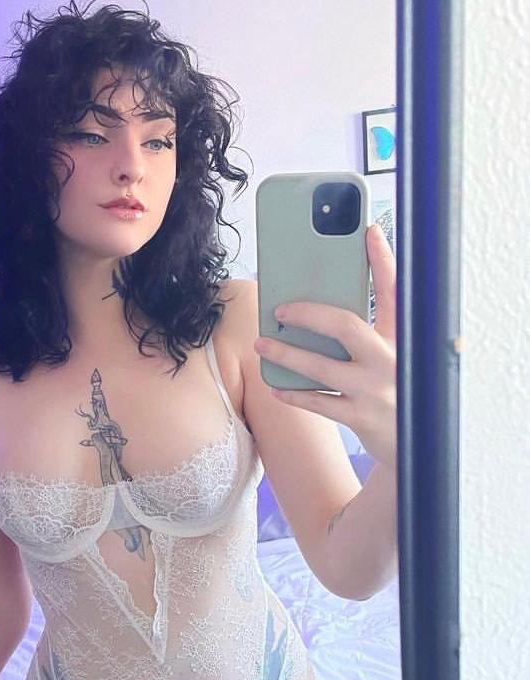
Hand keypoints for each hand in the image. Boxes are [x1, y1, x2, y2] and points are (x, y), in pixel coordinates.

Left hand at [253, 223, 396, 470]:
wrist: (418, 447)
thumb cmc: (398, 395)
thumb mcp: (396, 361)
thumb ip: (372, 338)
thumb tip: (322, 316)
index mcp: (403, 340)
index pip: (395, 292)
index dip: (382, 260)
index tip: (368, 231)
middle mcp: (391, 361)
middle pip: (345, 325)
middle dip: (308, 313)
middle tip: (280, 309)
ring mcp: (375, 390)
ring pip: (322, 366)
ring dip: (287, 354)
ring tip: (262, 344)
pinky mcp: (362, 418)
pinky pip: (318, 401)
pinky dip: (294, 393)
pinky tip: (276, 386)